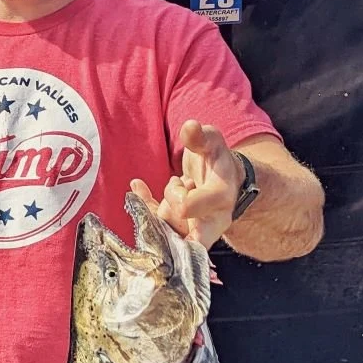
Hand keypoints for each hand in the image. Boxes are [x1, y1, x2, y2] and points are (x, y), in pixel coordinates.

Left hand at [132, 120, 243, 249]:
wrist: (225, 179)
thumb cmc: (218, 159)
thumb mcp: (213, 143)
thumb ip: (201, 137)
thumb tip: (189, 126)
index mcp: (220, 198)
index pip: (189, 207)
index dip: (176, 197)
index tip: (177, 180)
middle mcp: (211, 221)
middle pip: (182, 236)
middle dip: (167, 222)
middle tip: (169, 197)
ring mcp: (195, 230)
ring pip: (165, 231)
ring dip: (159, 207)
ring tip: (178, 185)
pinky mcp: (180, 230)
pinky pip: (156, 227)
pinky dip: (143, 209)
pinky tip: (137, 187)